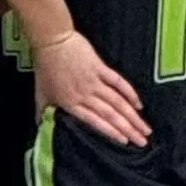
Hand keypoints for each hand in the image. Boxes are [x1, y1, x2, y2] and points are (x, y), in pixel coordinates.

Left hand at [33, 30, 148, 145]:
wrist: (51, 41)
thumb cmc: (44, 68)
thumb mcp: (40, 93)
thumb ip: (43, 112)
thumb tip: (40, 126)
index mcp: (71, 103)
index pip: (94, 122)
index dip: (111, 133)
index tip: (125, 143)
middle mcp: (85, 95)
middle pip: (111, 115)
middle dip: (128, 130)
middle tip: (142, 142)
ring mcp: (94, 81)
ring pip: (118, 102)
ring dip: (133, 116)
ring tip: (145, 128)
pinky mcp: (100, 68)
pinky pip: (118, 82)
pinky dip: (130, 93)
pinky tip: (139, 104)